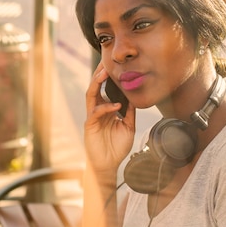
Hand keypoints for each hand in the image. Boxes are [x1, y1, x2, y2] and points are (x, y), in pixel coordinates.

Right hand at [84, 63, 135, 177]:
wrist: (108, 164)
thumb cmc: (116, 147)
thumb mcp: (128, 126)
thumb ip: (130, 112)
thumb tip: (135, 98)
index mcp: (105, 108)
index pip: (105, 88)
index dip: (107, 77)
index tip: (113, 65)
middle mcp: (97, 109)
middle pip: (95, 86)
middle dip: (99, 74)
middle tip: (106, 62)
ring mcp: (92, 116)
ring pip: (91, 95)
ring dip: (96, 83)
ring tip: (103, 74)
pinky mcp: (90, 125)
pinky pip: (96, 112)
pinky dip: (106, 107)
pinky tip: (116, 106)